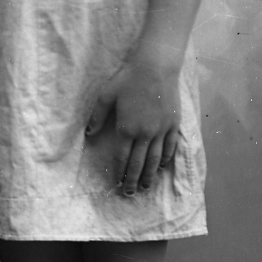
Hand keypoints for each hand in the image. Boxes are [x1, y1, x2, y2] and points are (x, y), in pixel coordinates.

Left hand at [84, 55, 180, 194]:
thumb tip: (88, 133)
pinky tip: (161, 167)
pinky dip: (165, 160)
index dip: (119, 172)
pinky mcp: (173, 125)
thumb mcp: (105, 95)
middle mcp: (144, 134)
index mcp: (126, 128)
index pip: (122, 157)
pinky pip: (170, 147)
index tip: (117, 183)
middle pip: (139, 163)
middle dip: (133, 180)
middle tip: (130, 194)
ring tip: (145, 187)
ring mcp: (161, 130)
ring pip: (155, 159)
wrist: (156, 67)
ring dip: (149, 175)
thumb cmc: (128, 79)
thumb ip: (97, 116)